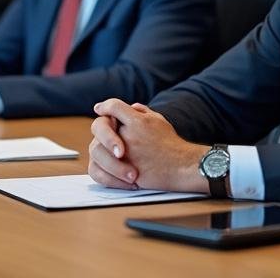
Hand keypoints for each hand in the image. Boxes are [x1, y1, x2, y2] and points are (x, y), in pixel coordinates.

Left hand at [87, 98, 207, 192]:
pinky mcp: (122, 172)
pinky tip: (113, 174)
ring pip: (96, 149)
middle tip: (110, 139)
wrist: (183, 167)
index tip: (100, 109)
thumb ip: (143, 112)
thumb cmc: (172, 145)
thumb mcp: (159, 121)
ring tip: (118, 162)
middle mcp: (128, 134)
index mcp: (137, 120)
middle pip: (99, 126)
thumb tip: (130, 107)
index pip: (113, 106)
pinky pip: (98, 170)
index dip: (105, 107)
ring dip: (104, 154)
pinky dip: (103, 172)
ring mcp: (124, 153)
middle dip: (101, 132)